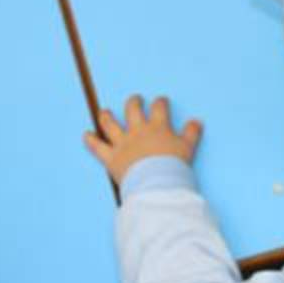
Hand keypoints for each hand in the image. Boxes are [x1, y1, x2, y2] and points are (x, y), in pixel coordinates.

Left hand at [84, 95, 201, 184]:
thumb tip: (197, 121)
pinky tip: (86, 135)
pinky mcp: (111, 158)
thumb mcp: (188, 148)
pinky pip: (98, 147)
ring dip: (106, 117)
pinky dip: (91, 141)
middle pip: (133, 110)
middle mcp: (138, 131)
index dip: (160, 102)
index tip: (160, 101)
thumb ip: (192, 133)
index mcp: (158, 127)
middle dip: (134, 102)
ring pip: (111, 125)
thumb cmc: (174, 166)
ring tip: (105, 112)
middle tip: (135, 100)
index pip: (159, 108)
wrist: (157, 183)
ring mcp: (122, 143)